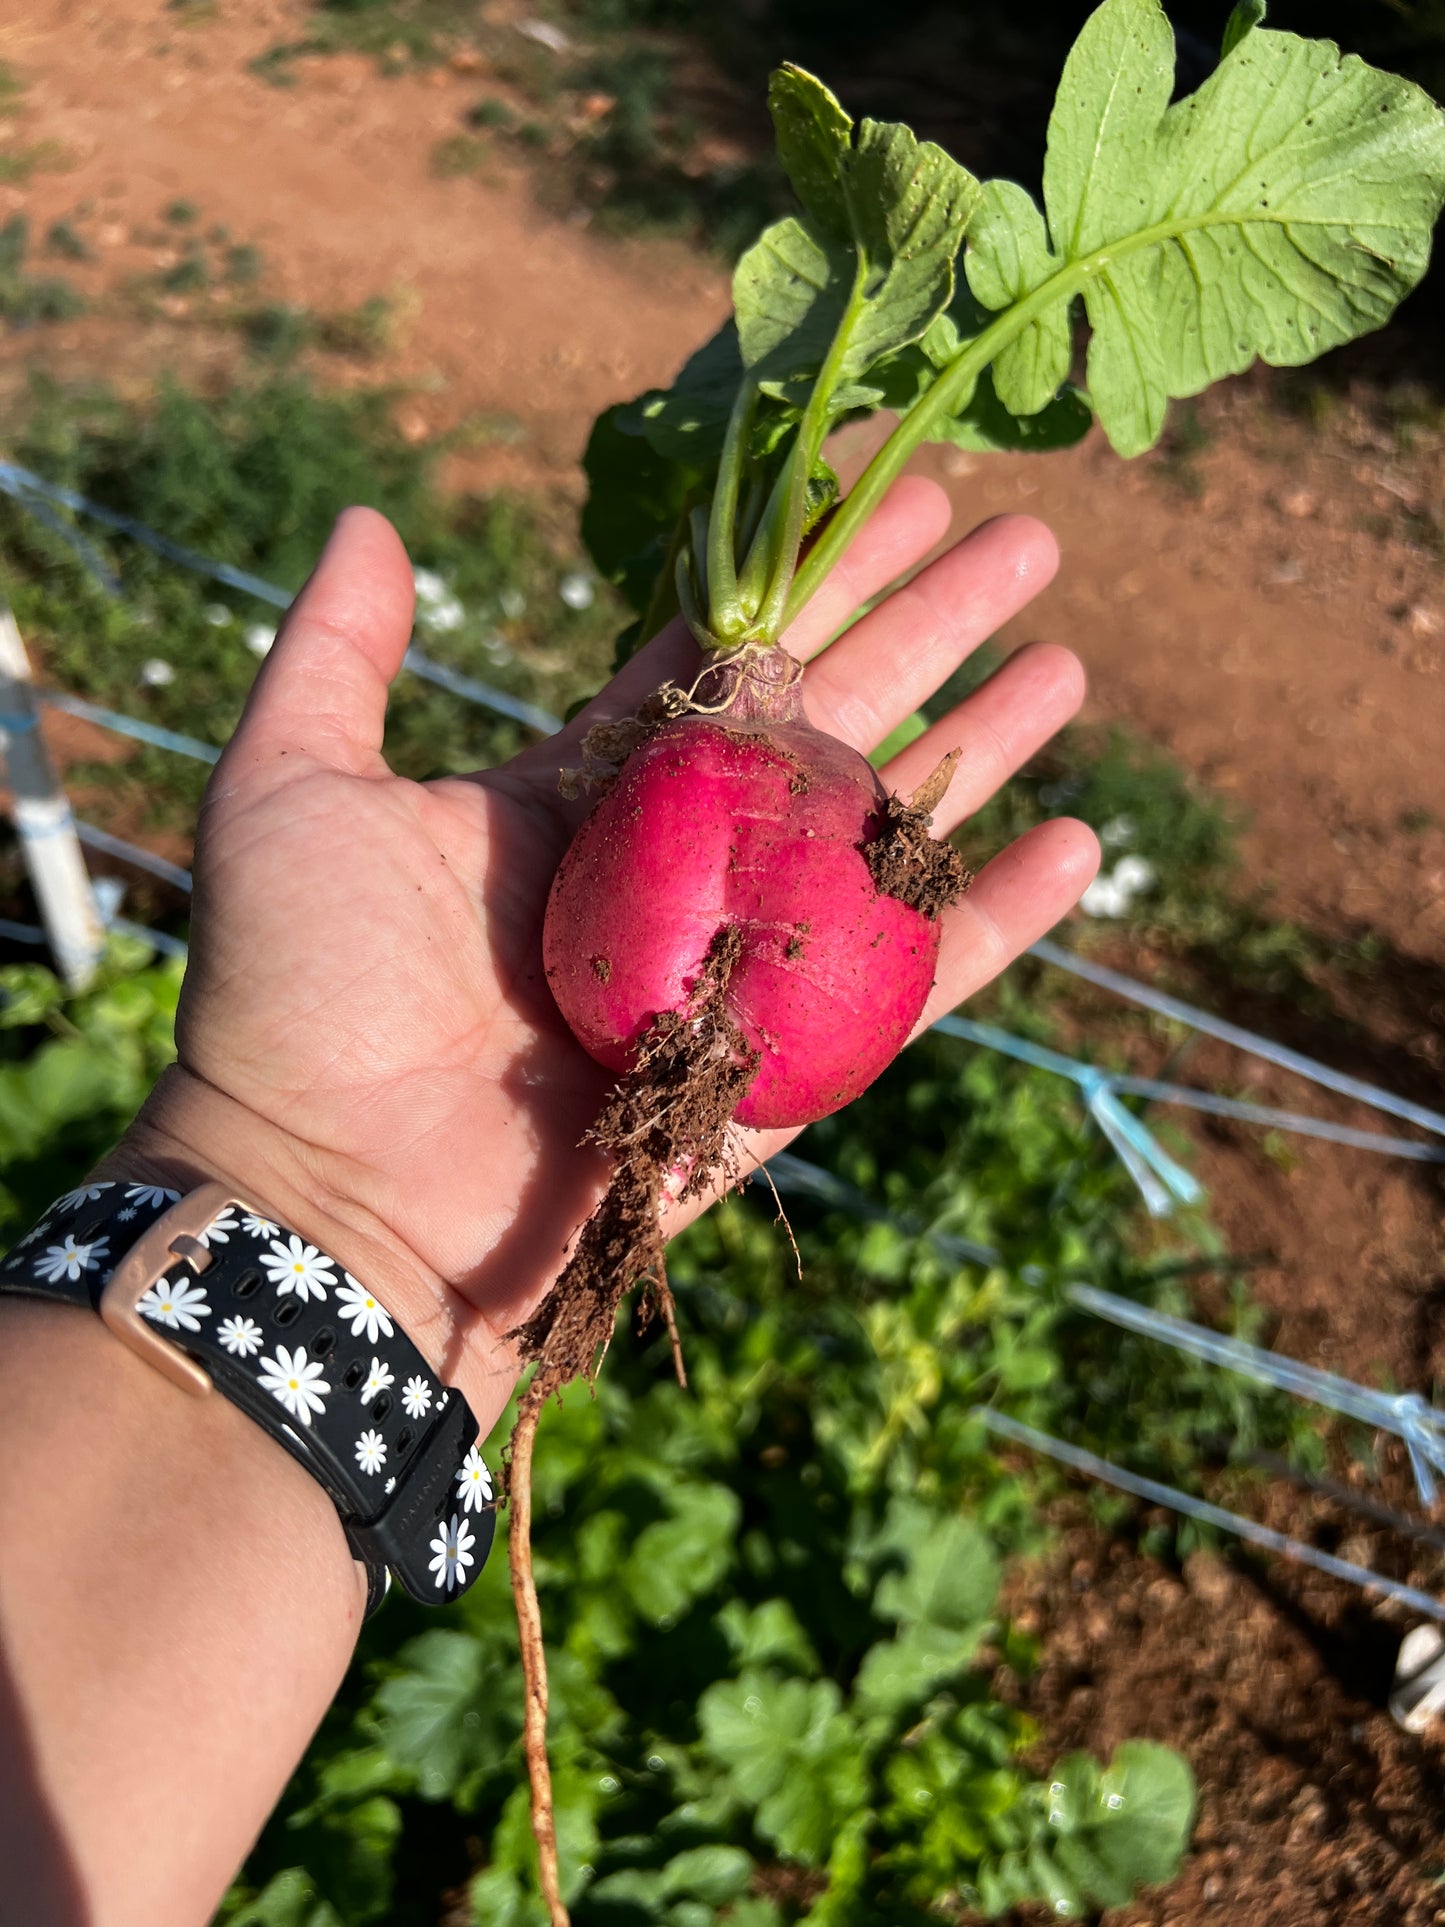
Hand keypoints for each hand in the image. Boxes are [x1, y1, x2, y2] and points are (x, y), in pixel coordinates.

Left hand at [117, 484, 1095, 1437]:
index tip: (892, 483)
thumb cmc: (298, 995)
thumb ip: (339, 653)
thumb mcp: (292, 789)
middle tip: (1028, 540)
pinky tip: (1080, 846)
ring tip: (1070, 664)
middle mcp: (673, 873)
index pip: (720, 658)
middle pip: (828, 725)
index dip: (808, 572)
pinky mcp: (783, 1071)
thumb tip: (365, 519)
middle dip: (926, 627)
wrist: (336, 1199)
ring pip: (884, 840)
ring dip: (981, 751)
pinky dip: (994, 924)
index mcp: (577, 800)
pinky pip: (909, 988)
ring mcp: (736, 969)